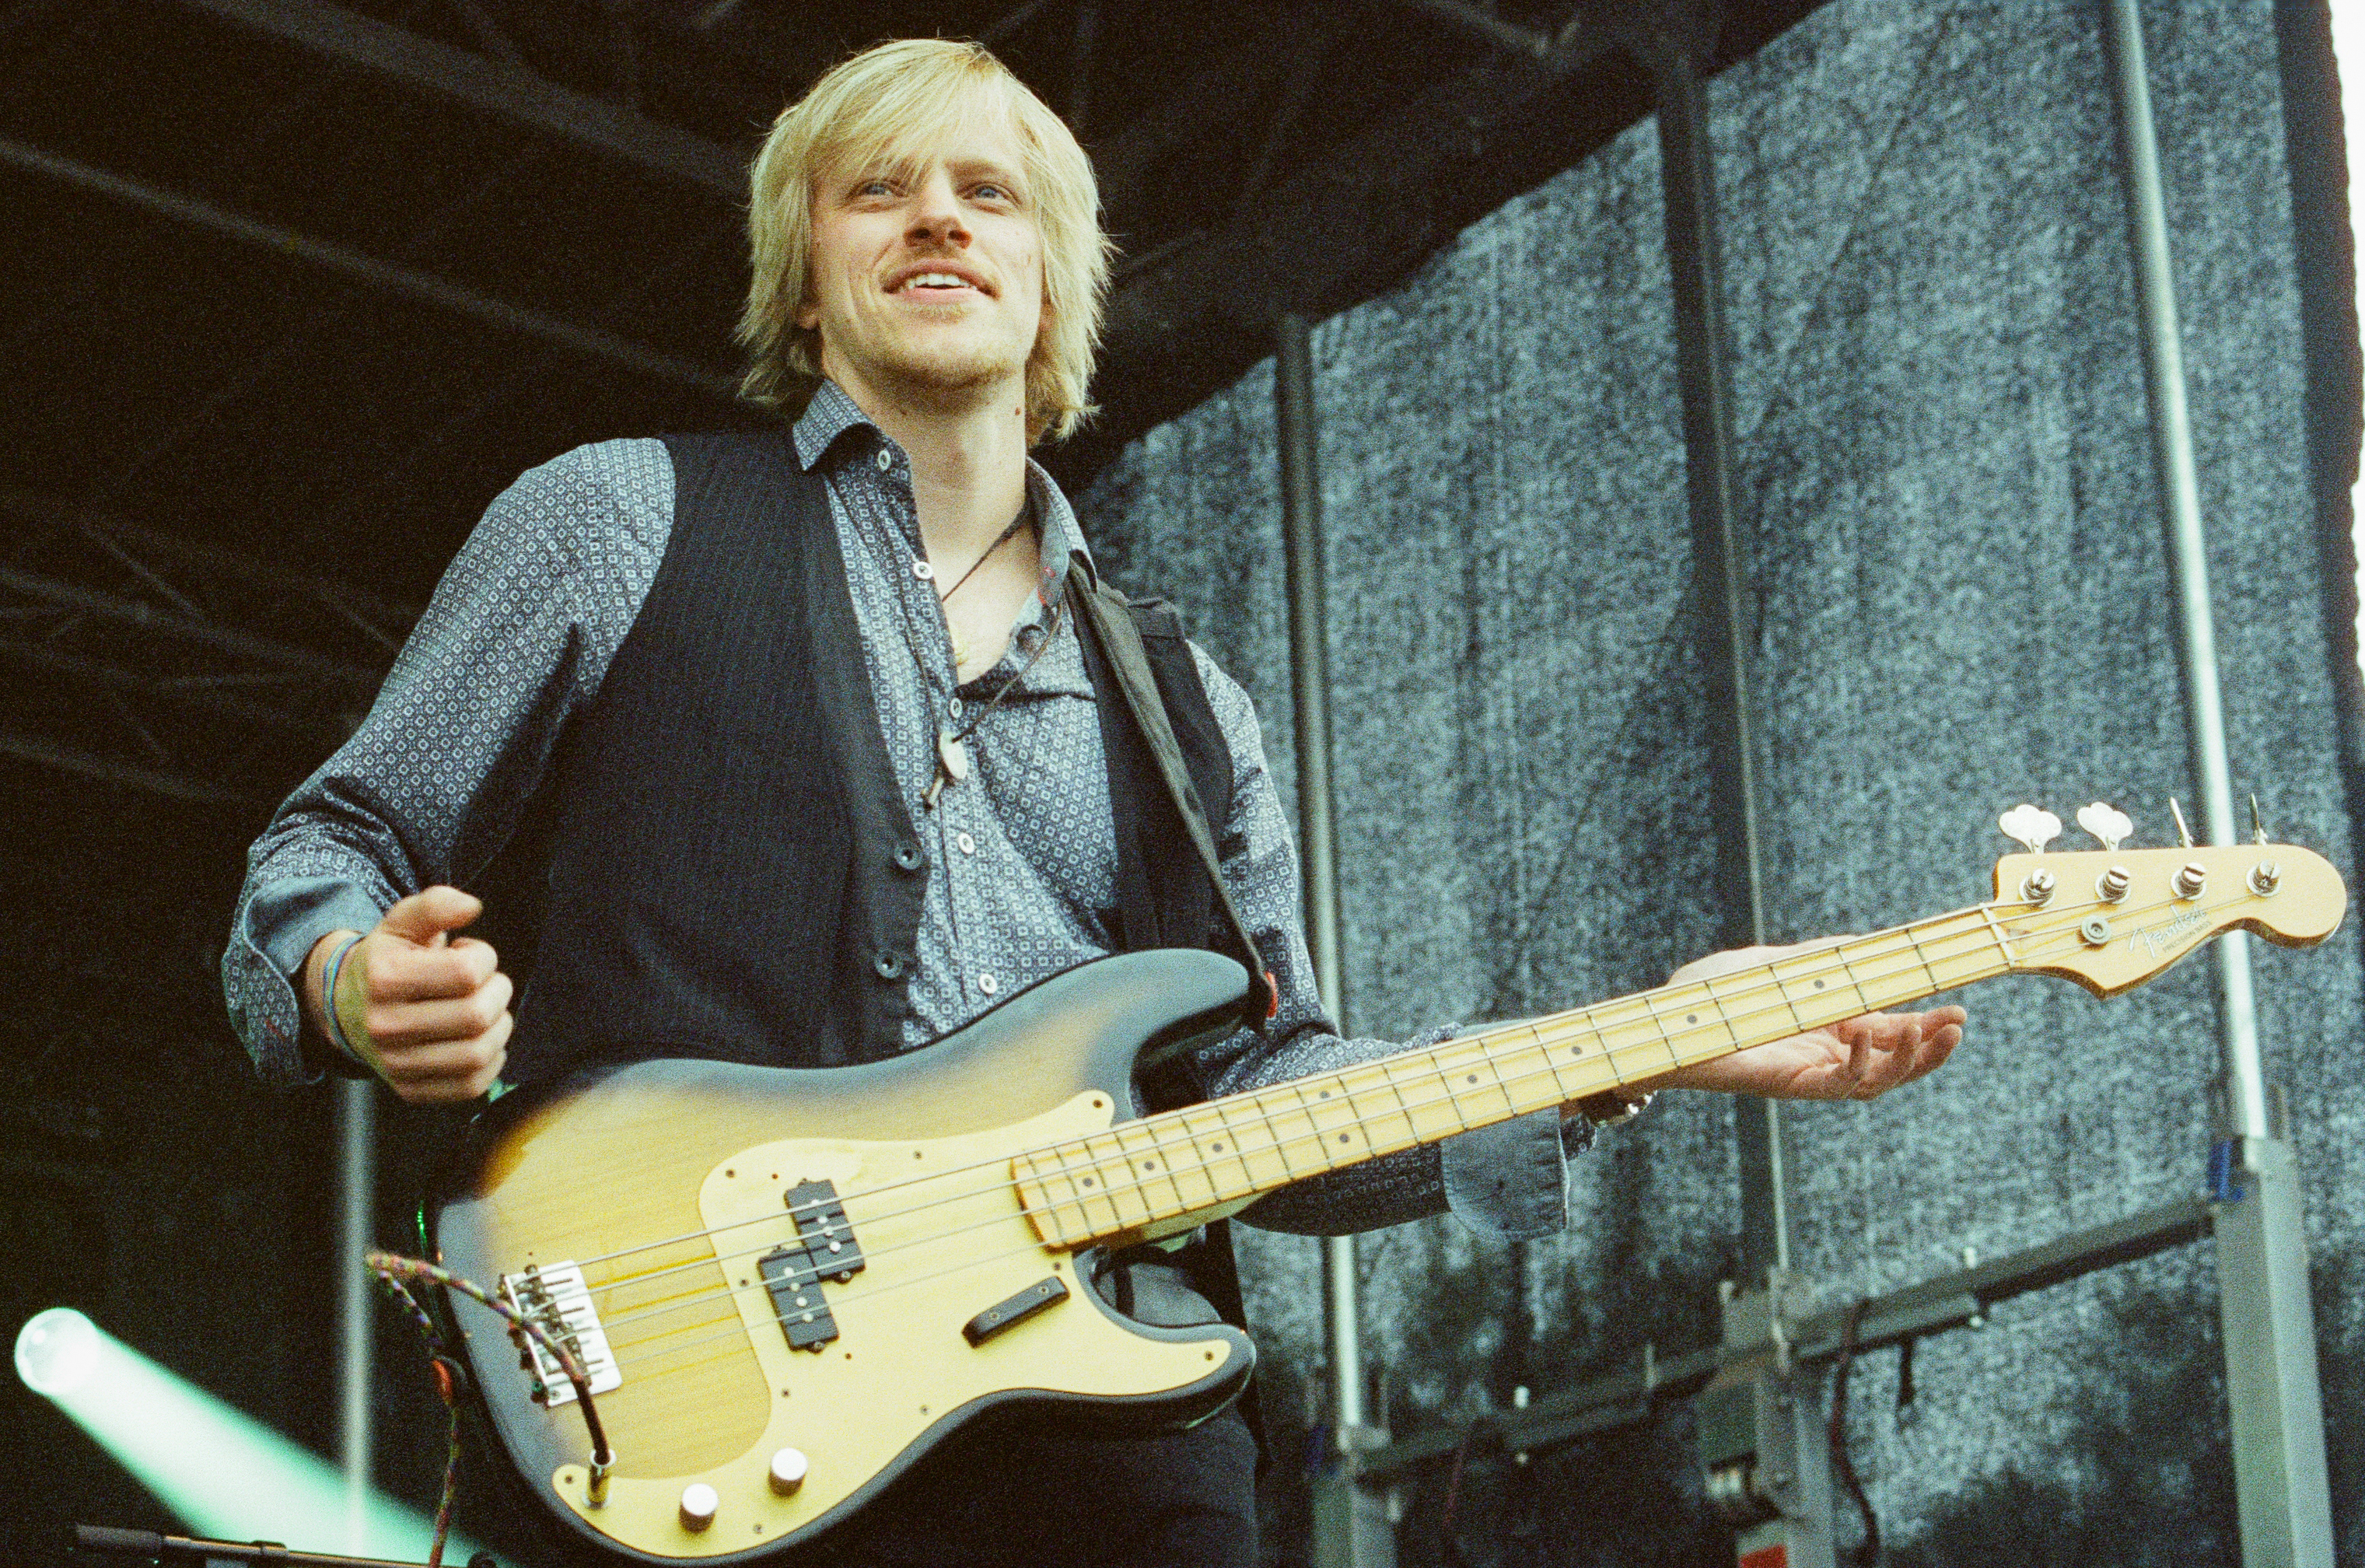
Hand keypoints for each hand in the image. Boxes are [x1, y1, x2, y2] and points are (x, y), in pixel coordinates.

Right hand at [304, 886, 511, 1103]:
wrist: (345, 1007)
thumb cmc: (386, 960)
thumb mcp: (403, 923)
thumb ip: (436, 904)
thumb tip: (471, 906)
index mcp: (385, 978)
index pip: (467, 972)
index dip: (484, 957)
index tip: (470, 954)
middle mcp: (386, 1026)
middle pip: (477, 1015)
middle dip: (497, 991)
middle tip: (484, 984)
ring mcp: (396, 1064)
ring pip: (479, 1053)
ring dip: (498, 1027)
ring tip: (483, 1010)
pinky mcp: (410, 1090)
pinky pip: (471, 1086)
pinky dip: (490, 1061)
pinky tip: (478, 1039)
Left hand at [1653, 941, 1963, 1101]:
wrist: (1670, 1016)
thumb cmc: (1716, 992)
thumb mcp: (1780, 965)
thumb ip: (1823, 958)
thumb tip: (1867, 945)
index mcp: (1828, 1027)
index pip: (1889, 1032)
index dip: (1925, 1026)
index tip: (1958, 1011)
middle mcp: (1824, 1054)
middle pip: (1893, 1063)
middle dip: (1930, 1049)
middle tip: (1959, 1028)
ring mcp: (1809, 1072)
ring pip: (1875, 1082)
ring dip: (1908, 1062)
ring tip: (1931, 1035)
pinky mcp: (1788, 1084)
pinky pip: (1836, 1086)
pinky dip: (1859, 1067)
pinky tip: (1866, 1040)